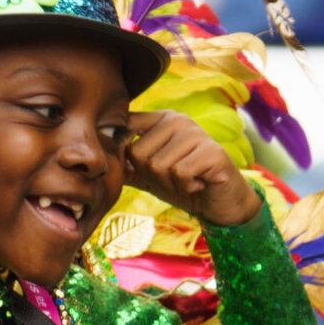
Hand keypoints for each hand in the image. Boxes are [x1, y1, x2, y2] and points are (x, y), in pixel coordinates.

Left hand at [125, 111, 260, 226]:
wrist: (221, 204)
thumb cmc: (186, 186)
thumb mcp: (152, 177)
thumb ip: (129, 168)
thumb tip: (102, 163)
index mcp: (162, 120)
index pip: (126, 126)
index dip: (123, 152)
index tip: (136, 167)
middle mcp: (179, 120)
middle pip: (137, 152)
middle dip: (151, 176)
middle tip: (174, 178)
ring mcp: (197, 133)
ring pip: (157, 165)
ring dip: (169, 184)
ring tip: (187, 181)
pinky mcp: (212, 151)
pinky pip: (179, 173)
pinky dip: (185, 187)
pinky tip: (198, 183)